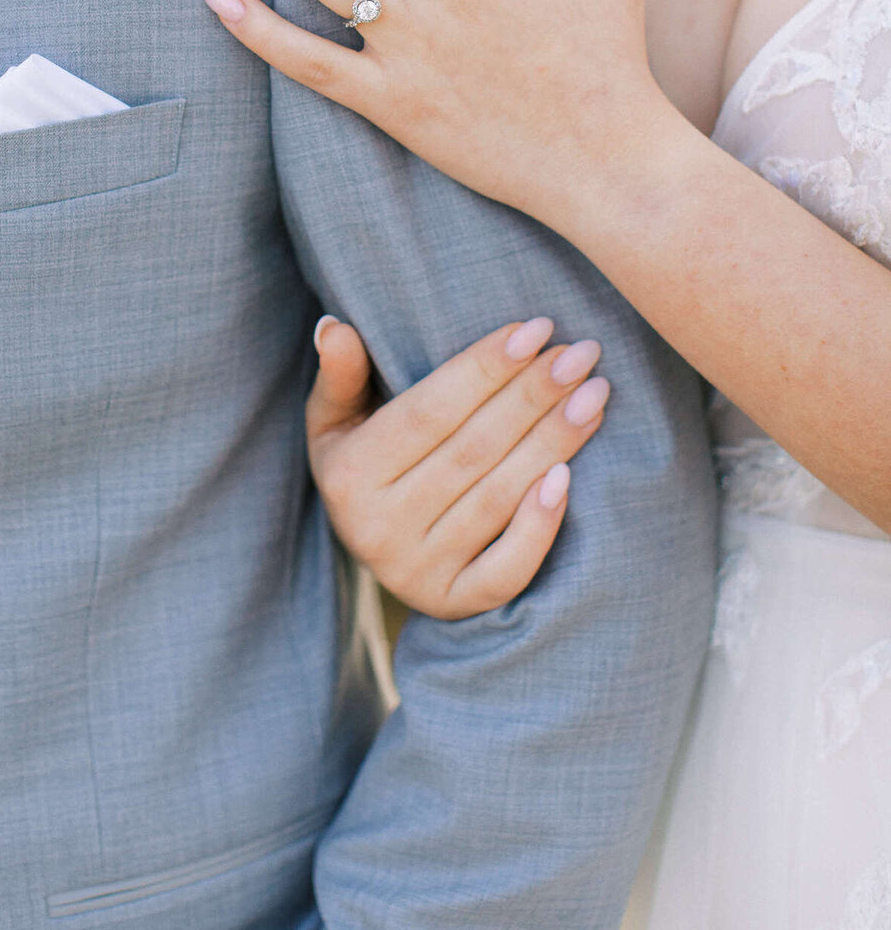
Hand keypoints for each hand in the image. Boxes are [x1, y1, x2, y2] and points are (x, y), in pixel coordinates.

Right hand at [307, 314, 609, 619]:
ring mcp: (417, 572)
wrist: (371, 549)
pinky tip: (569, 476)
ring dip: (553, 442)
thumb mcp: (334, 419)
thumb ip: (340, 374)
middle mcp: (379, 528)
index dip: (484, 368)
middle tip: (582, 354)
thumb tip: (334, 326)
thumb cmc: (362, 462)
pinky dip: (539, 526)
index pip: (428, 412)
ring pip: (497, 499)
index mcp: (349, 475)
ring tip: (595, 394)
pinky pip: (506, 571)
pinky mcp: (453, 603)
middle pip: (472, 450)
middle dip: (533, 396)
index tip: (536, 329)